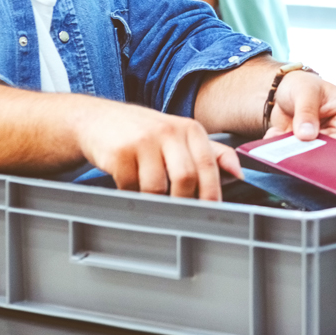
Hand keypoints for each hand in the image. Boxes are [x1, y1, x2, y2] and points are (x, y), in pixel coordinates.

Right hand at [70, 96, 241, 200]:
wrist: (97, 119)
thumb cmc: (144, 133)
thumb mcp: (179, 136)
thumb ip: (212, 153)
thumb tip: (239, 174)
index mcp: (189, 129)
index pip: (208, 165)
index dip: (212, 192)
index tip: (211, 211)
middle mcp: (169, 131)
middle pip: (185, 178)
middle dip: (183, 202)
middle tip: (178, 214)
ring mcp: (143, 140)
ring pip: (156, 187)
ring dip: (153, 201)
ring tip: (148, 197)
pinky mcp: (119, 152)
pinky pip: (130, 188)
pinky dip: (131, 195)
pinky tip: (128, 187)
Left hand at [267, 69, 335, 150]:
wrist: (280, 92)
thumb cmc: (302, 85)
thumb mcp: (305, 91)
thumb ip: (306, 111)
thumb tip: (307, 135)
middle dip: (329, 156)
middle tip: (314, 154)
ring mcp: (321, 143)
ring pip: (318, 158)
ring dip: (303, 155)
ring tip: (287, 144)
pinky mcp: (303, 150)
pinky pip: (296, 157)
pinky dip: (283, 151)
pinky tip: (274, 137)